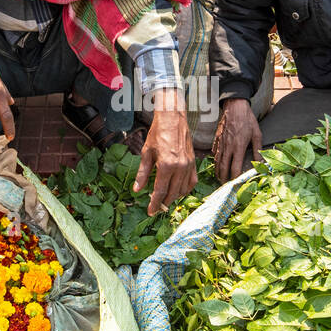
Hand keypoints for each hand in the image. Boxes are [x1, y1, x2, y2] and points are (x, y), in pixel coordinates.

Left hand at [134, 89, 196, 215]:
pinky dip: (185, 189)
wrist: (173, 119)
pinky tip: (177, 191)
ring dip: (174, 197)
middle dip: (163, 203)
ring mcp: (189, 165)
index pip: (160, 191)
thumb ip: (142, 173)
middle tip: (156, 208)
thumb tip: (137, 190)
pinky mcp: (193, 162)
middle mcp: (180, 167)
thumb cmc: (158, 133)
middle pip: (172, 193)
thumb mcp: (146, 153)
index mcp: (166, 165)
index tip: (150, 211)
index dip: (154, 203)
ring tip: (165, 200)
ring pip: (183, 190)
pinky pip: (191, 182)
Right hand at [211, 97, 259, 183]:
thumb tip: (261, 163)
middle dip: (224, 178)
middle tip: (225, 185)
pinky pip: (215, 151)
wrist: (235, 106)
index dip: (235, 178)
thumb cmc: (248, 120)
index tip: (236, 184)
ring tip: (219, 177)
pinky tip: (217, 162)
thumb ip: (258, 150)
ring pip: (217, 161)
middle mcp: (228, 147)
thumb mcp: (257, 134)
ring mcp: (221, 143)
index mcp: (238, 147)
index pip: (235, 168)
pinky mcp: (217, 138)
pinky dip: (215, 159)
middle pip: (223, 167)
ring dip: (218, 171)